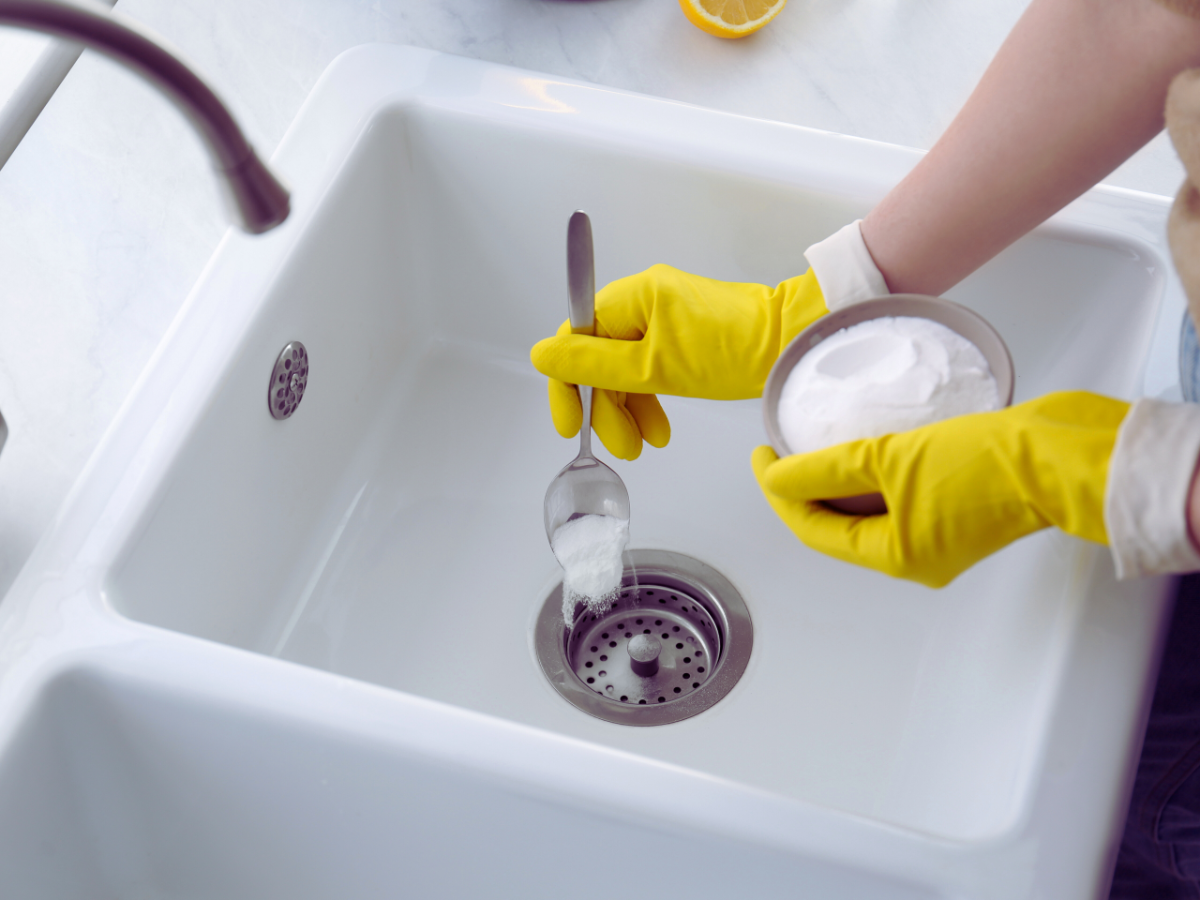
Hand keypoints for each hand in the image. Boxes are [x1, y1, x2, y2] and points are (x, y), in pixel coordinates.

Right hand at [530, 264, 827, 459]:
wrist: (790, 344)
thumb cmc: (732, 352)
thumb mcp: (654, 368)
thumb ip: (594, 365)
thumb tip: (542, 355)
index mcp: (630, 297)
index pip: (575, 339)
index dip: (567, 385)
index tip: (570, 424)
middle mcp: (642, 299)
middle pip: (599, 357)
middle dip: (606, 407)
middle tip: (621, 447)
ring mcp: (663, 316)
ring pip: (624, 368)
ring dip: (628, 409)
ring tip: (645, 445)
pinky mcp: (681, 333)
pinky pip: (648, 367)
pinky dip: (649, 398)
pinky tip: (658, 427)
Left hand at [750, 391, 1129, 586]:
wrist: (1063, 455)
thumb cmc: (988, 463)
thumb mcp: (891, 458)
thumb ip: (825, 469)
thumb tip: (777, 477)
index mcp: (897, 556)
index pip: (814, 530)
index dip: (779, 493)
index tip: (761, 456)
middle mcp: (916, 556)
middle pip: (838, 526)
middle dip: (804, 491)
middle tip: (779, 452)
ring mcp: (941, 537)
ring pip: (868, 513)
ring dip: (838, 484)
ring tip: (813, 447)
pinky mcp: (960, 511)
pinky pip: (898, 500)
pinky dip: (873, 479)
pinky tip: (864, 448)